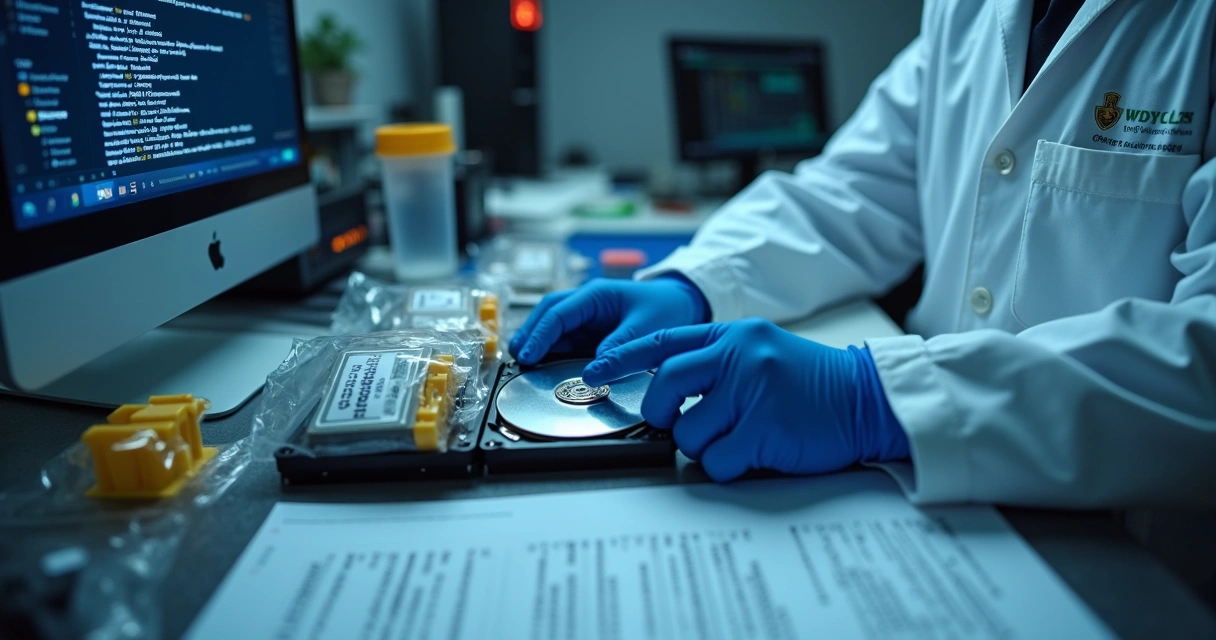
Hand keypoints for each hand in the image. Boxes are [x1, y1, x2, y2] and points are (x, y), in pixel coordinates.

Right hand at [509, 276, 709, 365]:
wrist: (685, 304)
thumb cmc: (667, 308)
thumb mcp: (647, 328)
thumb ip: (620, 347)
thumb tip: (594, 369)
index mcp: (596, 294)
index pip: (558, 313)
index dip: (540, 334)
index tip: (528, 354)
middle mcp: (587, 303)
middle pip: (547, 315)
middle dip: (530, 335)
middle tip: (517, 359)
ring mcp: (587, 317)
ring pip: (553, 327)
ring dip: (538, 342)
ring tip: (522, 363)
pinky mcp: (592, 332)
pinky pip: (566, 340)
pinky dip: (553, 351)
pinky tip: (543, 364)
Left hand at [581, 319, 909, 481]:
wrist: (867, 399)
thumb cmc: (811, 383)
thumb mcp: (761, 352)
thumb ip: (715, 362)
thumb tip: (664, 391)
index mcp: (733, 335)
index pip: (663, 341)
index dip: (623, 357)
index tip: (595, 371)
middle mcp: (740, 356)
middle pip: (665, 386)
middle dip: (661, 413)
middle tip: (676, 422)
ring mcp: (752, 391)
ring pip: (688, 433)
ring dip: (703, 445)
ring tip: (735, 436)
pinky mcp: (765, 429)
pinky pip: (717, 460)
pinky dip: (727, 465)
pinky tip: (752, 452)